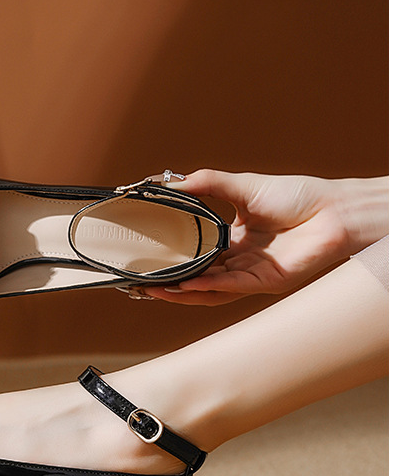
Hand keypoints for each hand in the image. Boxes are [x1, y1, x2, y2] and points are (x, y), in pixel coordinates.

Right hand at [144, 170, 387, 305]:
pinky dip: (207, 286)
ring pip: (209, 290)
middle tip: (139, 284)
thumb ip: (207, 184)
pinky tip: (187, 284)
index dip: (170, 260)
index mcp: (234, 240)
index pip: (195, 255)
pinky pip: (230, 288)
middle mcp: (240, 261)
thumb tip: (171, 183)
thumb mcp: (242, 185)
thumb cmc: (298, 196)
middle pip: (196, 278)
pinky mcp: (266, 282)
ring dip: (182, 292)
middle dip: (167, 284)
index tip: (144, 258)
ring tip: (155, 290)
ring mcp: (252, 274)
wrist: (335, 208)